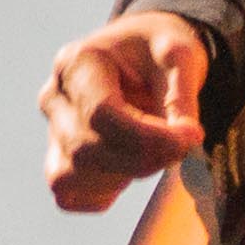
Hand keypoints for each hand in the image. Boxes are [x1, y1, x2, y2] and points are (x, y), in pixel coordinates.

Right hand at [38, 9, 212, 211]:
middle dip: (143, 158)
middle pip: (85, 150)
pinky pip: (68, 194)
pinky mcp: (58, 157)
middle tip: (183, 145)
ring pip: (69, 177)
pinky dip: (103, 192)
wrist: (142, 55)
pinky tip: (131, 168)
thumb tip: (184, 138)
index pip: (100, 114)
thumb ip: (182, 95)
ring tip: (154, 150)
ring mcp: (52, 130)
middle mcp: (55, 97)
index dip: (147, 137)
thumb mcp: (180, 55)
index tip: (192, 137)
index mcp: (77, 62)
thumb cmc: (158, 51)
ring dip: (122, 176)